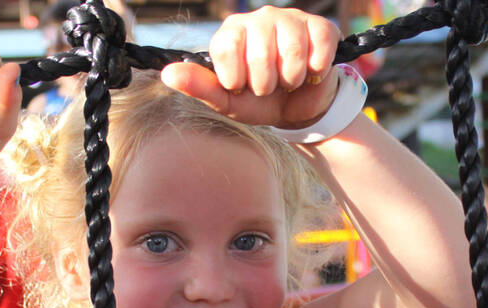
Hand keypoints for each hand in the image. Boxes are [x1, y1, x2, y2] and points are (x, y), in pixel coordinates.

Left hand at [160, 7, 339, 129]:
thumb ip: (198, 86)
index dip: (235, 78)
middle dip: (265, 84)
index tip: (240, 87)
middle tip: (268, 86)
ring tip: (288, 81)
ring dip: (291, 79)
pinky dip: (315, 71)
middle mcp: (260, 18)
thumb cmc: (258, 101)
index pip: (227, 48)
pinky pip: (318, 48)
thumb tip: (167, 74)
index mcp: (232, 32)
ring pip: (291, 51)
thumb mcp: (226, 100)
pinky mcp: (321, 28)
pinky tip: (310, 72)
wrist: (297, 108)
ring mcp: (291, 19)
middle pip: (261, 54)